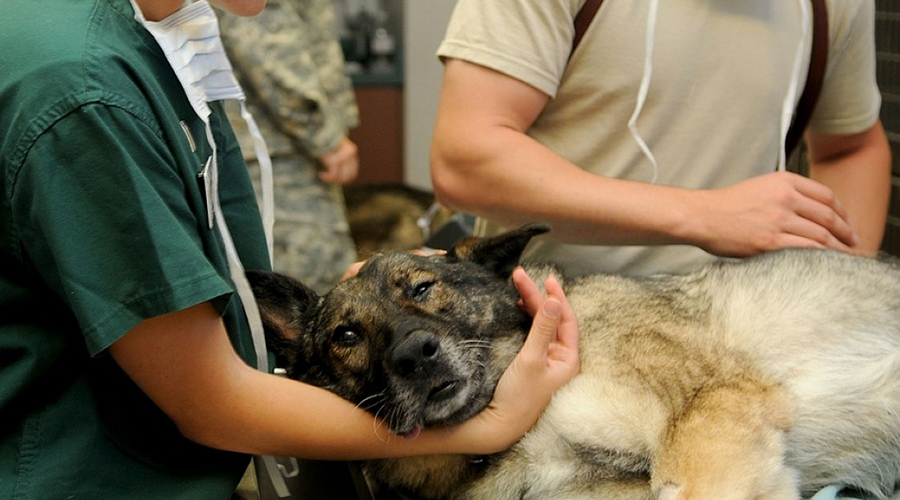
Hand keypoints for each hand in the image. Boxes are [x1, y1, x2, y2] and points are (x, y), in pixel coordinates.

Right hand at [318, 137, 358, 184]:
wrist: (315, 128)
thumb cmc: (322, 138)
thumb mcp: (334, 147)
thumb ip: (339, 158)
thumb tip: (339, 176)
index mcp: (352, 151)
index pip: (352, 173)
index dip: (343, 179)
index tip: (332, 178)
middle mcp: (350, 153)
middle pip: (347, 176)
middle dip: (337, 180)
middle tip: (326, 178)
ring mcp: (343, 156)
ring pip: (340, 177)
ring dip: (330, 179)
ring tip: (322, 175)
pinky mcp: (334, 159)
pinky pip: (332, 174)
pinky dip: (326, 177)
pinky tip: (320, 174)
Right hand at [465, 267, 579, 453]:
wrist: (497, 426)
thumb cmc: (518, 398)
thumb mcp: (531, 360)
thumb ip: (542, 329)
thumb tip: (554, 301)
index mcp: (568, 360)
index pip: (567, 320)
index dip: (557, 298)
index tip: (546, 279)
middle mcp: (559, 360)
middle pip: (551, 320)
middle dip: (537, 297)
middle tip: (520, 276)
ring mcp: (544, 362)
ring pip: (541, 325)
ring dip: (531, 306)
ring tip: (518, 287)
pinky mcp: (529, 365)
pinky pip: (531, 335)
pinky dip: (525, 319)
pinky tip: (517, 308)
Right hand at [690, 171, 858, 256]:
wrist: (701, 216)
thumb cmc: (726, 205)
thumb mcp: (759, 187)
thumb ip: (785, 193)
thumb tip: (808, 211)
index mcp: (784, 181)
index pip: (826, 196)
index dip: (842, 211)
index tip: (847, 222)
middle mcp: (785, 198)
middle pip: (828, 216)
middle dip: (846, 231)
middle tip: (854, 241)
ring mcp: (779, 220)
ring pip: (821, 235)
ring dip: (838, 247)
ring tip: (845, 256)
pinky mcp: (771, 242)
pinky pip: (806, 250)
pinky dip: (822, 257)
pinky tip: (827, 262)